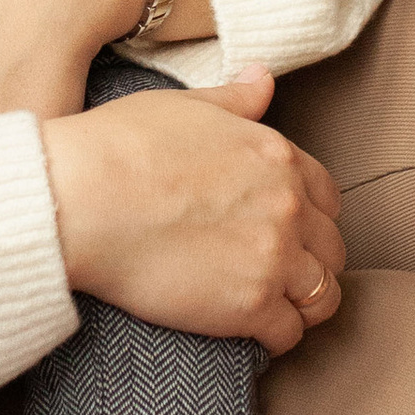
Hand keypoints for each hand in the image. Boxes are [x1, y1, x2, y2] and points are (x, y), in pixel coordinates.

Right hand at [40, 70, 345, 353]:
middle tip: (279, 273)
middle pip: (331, 248)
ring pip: (321, 295)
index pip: (326, 195)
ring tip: (275, 308)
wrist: (83, 197)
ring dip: (303, 304)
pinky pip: (289, 334)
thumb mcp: (182, 105)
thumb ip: (233, 100)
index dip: (310, 215)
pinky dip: (276, 337)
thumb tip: (262, 78)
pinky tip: (252, 332)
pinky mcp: (250, 305)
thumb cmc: (119, 145)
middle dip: (311, 261)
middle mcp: (287, 206)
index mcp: (275, 155)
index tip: (289, 229)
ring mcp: (273, 257)